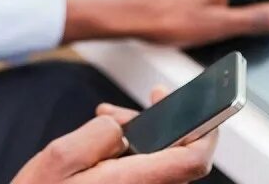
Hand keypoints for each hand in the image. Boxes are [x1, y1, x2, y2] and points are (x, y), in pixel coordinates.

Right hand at [11, 87, 216, 183]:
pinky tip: (105, 140)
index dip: (208, 131)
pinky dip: (131, 151)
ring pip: (158, 161)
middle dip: (168, 120)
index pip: (192, 160)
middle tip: (155, 96)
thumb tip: (122, 125)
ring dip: (143, 134)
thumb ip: (99, 133)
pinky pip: (142, 171)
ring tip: (108, 116)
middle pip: (178, 156)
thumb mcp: (60, 158)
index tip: (205, 104)